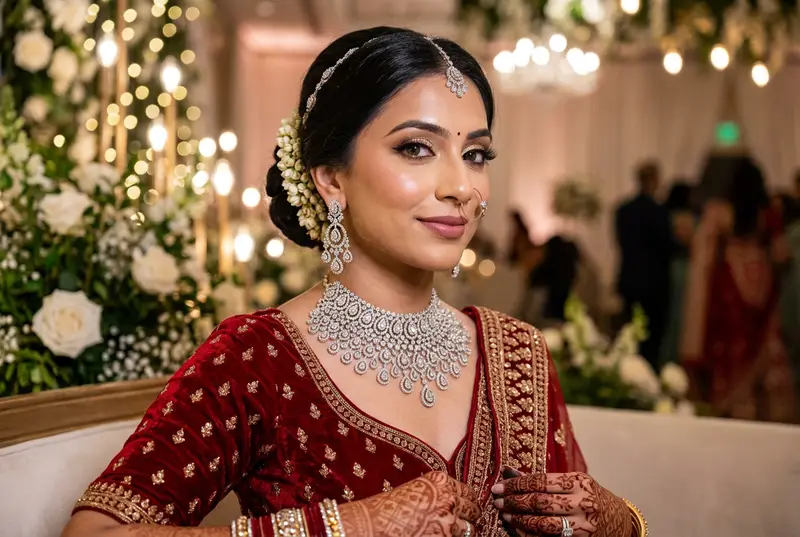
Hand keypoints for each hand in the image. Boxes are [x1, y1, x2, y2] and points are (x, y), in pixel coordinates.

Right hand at [339, 471, 480, 536]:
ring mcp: (449, 519)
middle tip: (467, 524)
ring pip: (471, 529)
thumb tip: (450, 504)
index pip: (468, 492)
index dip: (469, 503)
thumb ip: (436, 494)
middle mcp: (449, 498)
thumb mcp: (415, 490)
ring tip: (456, 534)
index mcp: (441, 481)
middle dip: (471, 518)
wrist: (375, 523)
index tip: (468, 509)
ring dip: (465, 533)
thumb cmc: (389, 508)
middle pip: (474, 509)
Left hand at [492, 472, 630, 536]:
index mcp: (578, 481)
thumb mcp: (570, 483)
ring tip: (505, 517)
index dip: (515, 485)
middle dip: (514, 502)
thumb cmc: (587, 496)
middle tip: (497, 502)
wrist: (619, 520)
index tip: (498, 487)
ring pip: (544, 524)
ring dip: (520, 521)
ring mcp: (583, 524)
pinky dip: (530, 535)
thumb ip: (541, 480)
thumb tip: (508, 472)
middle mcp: (582, 502)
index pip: (540, 481)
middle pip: (540, 502)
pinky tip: (518, 531)